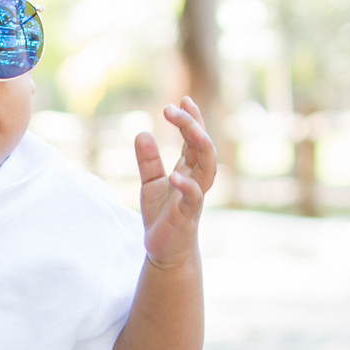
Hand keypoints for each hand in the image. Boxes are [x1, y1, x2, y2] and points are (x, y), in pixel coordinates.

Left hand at [135, 97, 216, 267]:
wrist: (164, 250)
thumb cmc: (162, 216)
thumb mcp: (150, 184)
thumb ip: (148, 161)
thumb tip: (142, 132)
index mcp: (189, 170)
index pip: (194, 139)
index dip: (191, 119)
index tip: (182, 99)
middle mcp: (196, 179)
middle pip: (203, 146)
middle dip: (192, 125)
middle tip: (174, 107)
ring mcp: (195, 196)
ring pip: (208, 167)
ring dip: (201, 146)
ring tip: (189, 129)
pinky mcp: (188, 215)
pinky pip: (194, 197)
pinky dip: (187, 185)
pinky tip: (175, 175)